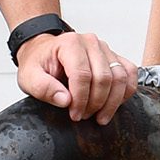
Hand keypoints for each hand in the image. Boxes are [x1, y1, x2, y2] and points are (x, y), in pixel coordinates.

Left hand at [19, 29, 135, 122]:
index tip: (75, 115)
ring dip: (112, 102)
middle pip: (104, 78)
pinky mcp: (115, 57)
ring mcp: (106, 49)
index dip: (81, 99)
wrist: (44, 52)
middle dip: (95, 103)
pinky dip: (126, 92)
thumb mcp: (29, 77)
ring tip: (99, 116)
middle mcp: (91, 42)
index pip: (82, 75)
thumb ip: (44, 88)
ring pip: (120, 78)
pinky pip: (130, 74)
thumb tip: (66, 100)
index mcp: (70, 44)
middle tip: (84, 116)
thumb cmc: (38, 64)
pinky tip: (113, 104)